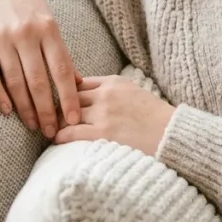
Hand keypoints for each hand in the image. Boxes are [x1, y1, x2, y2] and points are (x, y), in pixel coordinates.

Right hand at [0, 0, 82, 138]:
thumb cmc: (26, 3)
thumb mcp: (48, 21)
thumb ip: (60, 51)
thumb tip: (77, 82)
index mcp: (48, 28)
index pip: (62, 70)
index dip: (68, 98)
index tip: (74, 120)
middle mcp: (26, 33)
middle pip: (39, 81)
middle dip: (47, 111)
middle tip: (52, 133)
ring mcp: (2, 37)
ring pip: (15, 82)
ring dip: (25, 108)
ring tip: (33, 126)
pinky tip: (7, 111)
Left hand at [54, 75, 175, 156]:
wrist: (170, 134)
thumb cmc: (154, 116)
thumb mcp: (133, 92)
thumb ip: (112, 90)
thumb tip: (90, 95)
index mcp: (113, 81)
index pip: (79, 82)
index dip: (66, 92)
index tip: (59, 101)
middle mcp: (105, 94)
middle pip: (70, 97)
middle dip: (59, 107)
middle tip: (50, 117)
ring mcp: (103, 114)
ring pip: (67, 114)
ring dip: (58, 122)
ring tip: (52, 129)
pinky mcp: (102, 133)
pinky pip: (70, 132)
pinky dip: (60, 136)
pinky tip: (57, 140)